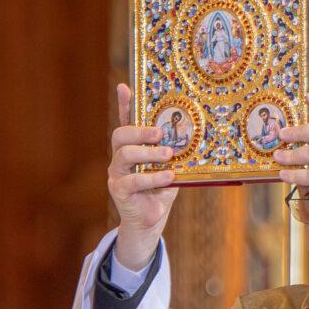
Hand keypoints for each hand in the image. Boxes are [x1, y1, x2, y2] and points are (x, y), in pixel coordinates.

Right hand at [107, 83, 179, 269]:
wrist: (150, 222)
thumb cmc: (161, 191)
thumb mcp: (170, 167)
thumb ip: (173, 152)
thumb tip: (191, 134)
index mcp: (132, 148)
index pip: (126, 122)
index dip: (124, 104)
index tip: (125, 86)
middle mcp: (120, 158)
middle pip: (120, 134)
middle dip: (139, 130)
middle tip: (160, 133)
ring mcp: (117, 174)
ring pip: (124, 154)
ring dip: (148, 153)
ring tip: (168, 155)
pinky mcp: (119, 191)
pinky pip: (133, 180)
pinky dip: (153, 177)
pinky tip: (169, 177)